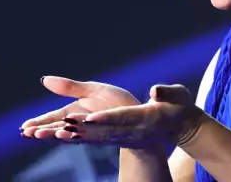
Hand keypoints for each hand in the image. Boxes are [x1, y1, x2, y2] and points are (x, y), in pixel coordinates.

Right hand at [20, 76, 140, 139]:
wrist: (137, 113)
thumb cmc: (115, 101)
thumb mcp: (92, 90)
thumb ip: (69, 87)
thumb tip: (44, 79)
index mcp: (74, 111)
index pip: (52, 119)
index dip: (38, 123)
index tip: (24, 128)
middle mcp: (79, 123)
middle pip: (57, 129)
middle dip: (43, 131)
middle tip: (27, 134)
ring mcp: (90, 130)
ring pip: (69, 134)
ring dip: (56, 135)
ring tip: (42, 135)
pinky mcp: (102, 134)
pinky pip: (87, 135)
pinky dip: (76, 134)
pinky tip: (66, 134)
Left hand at [56, 84, 203, 148]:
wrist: (181, 126)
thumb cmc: (180, 106)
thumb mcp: (178, 94)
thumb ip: (166, 92)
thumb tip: (155, 92)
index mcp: (147, 118)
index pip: (123, 118)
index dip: (106, 118)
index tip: (87, 118)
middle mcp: (133, 131)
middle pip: (103, 131)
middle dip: (80, 129)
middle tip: (58, 125)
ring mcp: (125, 137)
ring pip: (95, 137)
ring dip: (71, 135)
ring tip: (49, 132)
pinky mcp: (119, 138)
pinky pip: (94, 138)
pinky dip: (76, 137)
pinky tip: (56, 134)